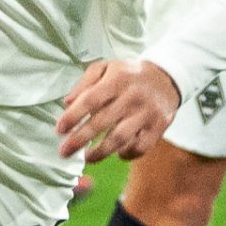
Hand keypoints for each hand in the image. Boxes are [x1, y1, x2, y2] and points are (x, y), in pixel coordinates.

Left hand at [56, 59, 177, 162]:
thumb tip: (66, 103)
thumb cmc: (128, 75)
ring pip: (120, 138)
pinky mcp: (159, 126)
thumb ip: (85, 83)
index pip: (90, 99)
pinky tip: (117, 153)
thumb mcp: (106, 68)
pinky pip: (140, 147)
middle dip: (79, 139)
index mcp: (117, 79)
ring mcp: (147, 113)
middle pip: (102, 122)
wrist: (166, 78)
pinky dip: (126, 154)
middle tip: (64, 152)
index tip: (59, 130)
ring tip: (87, 158)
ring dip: (100, 152)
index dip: (73, 116)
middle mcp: (132, 96)